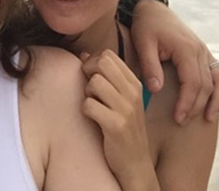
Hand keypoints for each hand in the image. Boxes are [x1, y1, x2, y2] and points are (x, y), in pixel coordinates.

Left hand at [81, 50, 157, 187]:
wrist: (135, 163)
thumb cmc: (123, 127)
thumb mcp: (120, 99)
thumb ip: (104, 76)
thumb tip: (84, 54)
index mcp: (135, 84)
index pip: (109, 55)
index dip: (93, 62)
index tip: (91, 77)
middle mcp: (133, 93)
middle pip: (101, 63)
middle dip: (88, 72)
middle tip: (89, 90)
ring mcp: (126, 109)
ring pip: (94, 82)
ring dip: (87, 93)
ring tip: (93, 105)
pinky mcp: (116, 125)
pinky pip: (89, 105)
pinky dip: (85, 110)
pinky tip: (93, 118)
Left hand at [130, 0, 218, 124]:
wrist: (152, 8)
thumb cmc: (146, 25)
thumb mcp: (143, 43)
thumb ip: (150, 66)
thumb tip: (157, 89)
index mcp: (186, 49)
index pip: (193, 82)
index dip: (187, 103)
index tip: (178, 117)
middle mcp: (200, 50)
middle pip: (206, 85)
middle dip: (197, 106)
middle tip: (183, 122)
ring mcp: (204, 50)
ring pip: (218, 79)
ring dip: (216, 100)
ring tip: (209, 118)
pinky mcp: (203, 51)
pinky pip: (218, 72)